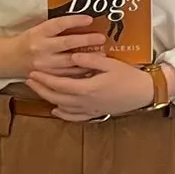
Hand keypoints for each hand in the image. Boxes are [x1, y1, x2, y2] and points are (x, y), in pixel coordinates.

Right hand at [15, 15, 106, 79]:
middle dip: (86, 41)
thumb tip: (85, 22)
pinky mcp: (45, 76)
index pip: (59, 24)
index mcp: (39, 32)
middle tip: (101, 38)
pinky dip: (80, 72)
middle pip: (66, 43)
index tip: (90, 19)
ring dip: (87, 58)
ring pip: (68, 62)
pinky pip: (65, 75)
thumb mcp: (40, 30)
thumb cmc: (30, 40)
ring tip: (101, 54)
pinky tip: (92, 68)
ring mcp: (43, 64)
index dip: (75, 21)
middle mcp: (40, 48)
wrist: (9, 58)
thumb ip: (58, 28)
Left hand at [27, 53, 155, 121]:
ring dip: (48, 98)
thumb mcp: (111, 64)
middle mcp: (84, 101)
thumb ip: (90, 60)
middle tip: (29, 80)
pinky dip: (63, 114)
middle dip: (41, 88)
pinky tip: (57, 110)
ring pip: (62, 106)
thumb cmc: (129, 76)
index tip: (33, 72)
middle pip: (56, 96)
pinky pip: (74, 117)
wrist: (145, 92)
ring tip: (39, 90)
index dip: (44, 79)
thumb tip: (72, 56)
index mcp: (87, 88)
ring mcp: (89, 109)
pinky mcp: (95, 113)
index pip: (59, 84)